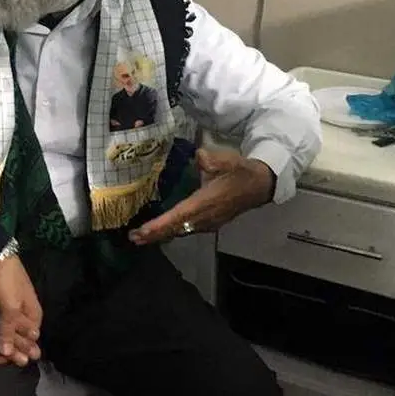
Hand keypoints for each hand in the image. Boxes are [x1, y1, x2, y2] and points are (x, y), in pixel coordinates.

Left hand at [0, 255, 42, 365]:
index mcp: (33, 313)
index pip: (31, 338)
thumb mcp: (10, 306)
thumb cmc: (7, 281)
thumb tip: (6, 353)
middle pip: (21, 337)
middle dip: (16, 350)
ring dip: (4, 344)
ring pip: (8, 332)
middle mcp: (23, 313)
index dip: (24, 350)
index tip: (17, 362)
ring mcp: (9, 310)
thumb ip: (8, 329)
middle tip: (8, 362)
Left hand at [128, 148, 274, 246]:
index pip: (178, 216)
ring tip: (143, 236)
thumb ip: (209, 158)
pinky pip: (188, 229)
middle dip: (154, 234)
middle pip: (176, 229)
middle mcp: (205, 217)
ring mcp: (209, 222)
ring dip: (162, 234)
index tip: (141, 232)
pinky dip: (173, 230)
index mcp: (205, 203)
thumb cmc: (240, 172)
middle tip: (134, 238)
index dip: (159, 225)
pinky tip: (165, 229)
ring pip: (182, 231)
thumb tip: (198, 157)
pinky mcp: (211, 223)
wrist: (260, 185)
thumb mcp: (226, 160)